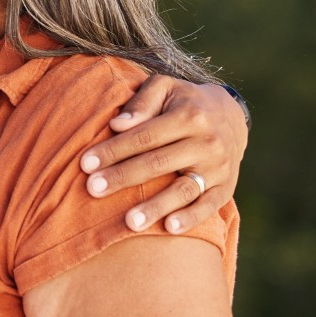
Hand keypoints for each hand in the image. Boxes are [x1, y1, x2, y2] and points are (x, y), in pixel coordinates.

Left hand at [79, 76, 245, 234]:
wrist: (229, 115)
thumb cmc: (182, 102)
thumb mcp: (165, 88)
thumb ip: (141, 103)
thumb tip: (117, 124)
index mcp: (189, 116)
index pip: (144, 137)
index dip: (114, 151)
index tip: (85, 164)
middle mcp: (207, 142)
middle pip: (158, 163)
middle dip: (123, 177)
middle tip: (93, 189)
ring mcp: (218, 167)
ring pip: (184, 189)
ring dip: (156, 206)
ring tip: (130, 221)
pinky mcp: (226, 187)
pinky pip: (209, 205)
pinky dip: (191, 218)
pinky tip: (169, 228)